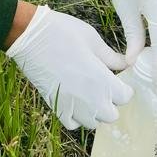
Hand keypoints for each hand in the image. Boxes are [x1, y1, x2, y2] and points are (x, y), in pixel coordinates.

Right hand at [6, 4, 131, 129]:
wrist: (30, 36)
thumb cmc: (62, 32)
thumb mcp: (92, 39)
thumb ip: (110, 56)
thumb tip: (125, 64)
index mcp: (101, 79)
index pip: (125, 97)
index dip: (124, 88)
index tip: (120, 80)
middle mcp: (89, 98)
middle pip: (111, 115)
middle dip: (112, 102)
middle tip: (105, 87)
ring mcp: (71, 105)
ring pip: (93, 122)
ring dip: (95, 111)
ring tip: (90, 94)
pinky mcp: (55, 106)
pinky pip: (72, 124)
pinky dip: (77, 118)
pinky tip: (75, 102)